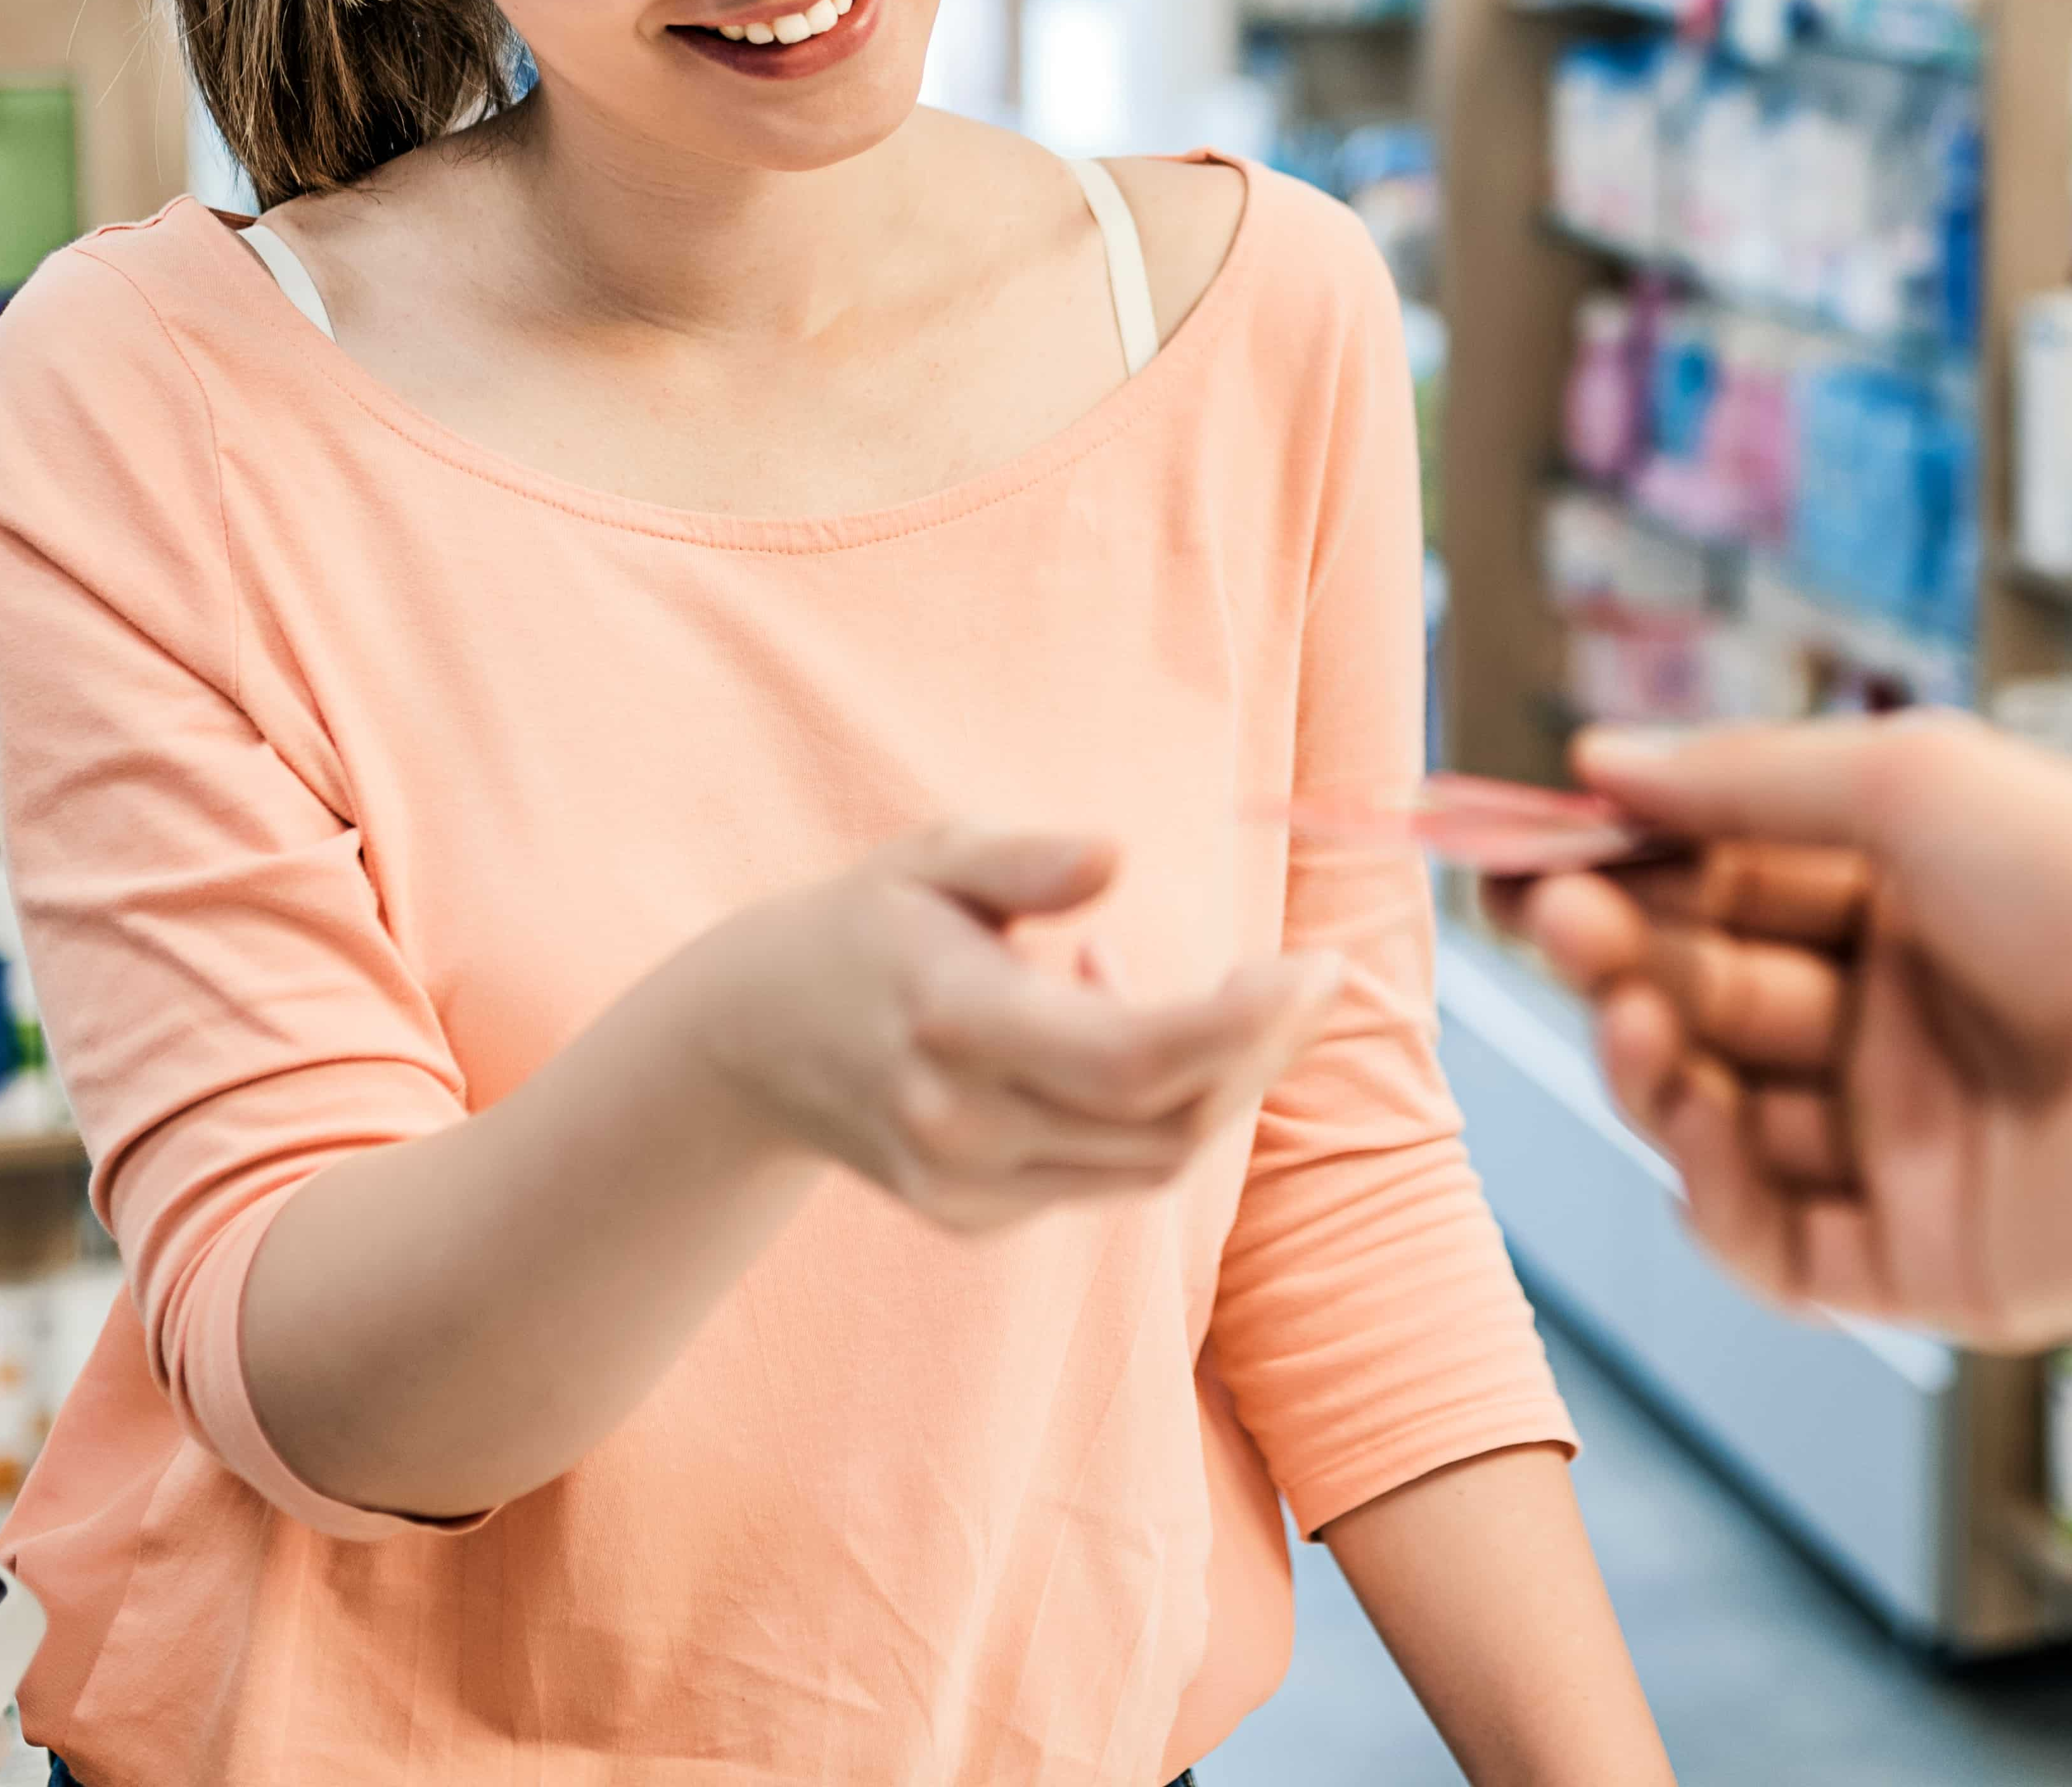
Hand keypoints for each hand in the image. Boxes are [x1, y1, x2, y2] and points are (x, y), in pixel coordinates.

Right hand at [690, 825, 1346, 1234]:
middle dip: (1261, 1052)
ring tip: (1187, 988)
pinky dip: (1145, 1109)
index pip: (1135, 1059)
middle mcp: (961, 1125)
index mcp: (955, 1022)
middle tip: (1304, 978)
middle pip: (1167, 1122)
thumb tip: (1115, 855)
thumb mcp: (931, 858)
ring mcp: (965, 1186)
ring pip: (1151, 1162)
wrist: (747, 1043)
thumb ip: (1023, 858)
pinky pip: (1105, 1174)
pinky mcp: (973, 1217)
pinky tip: (1098, 1024)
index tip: (1324, 968)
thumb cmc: (863, 924)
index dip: (1249, 1026)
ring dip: (1212, 1081)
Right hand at [1503, 716, 2071, 1346]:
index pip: (1724, 884)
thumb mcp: (1916, 782)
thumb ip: (1744, 781)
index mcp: (1913, 904)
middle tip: (1546, 915)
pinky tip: (1696, 1114)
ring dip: (1654, 1061)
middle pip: (1709, 991)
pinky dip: (1711, 1186)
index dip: (1616, 867)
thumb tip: (1595, 759)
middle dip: (1618, 952)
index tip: (1512, 844)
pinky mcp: (1924, 1265)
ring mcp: (1910, 1149)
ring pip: (1723, 1117)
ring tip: (1636, 1010)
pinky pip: (1772, 1245)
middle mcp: (1904, 1026)